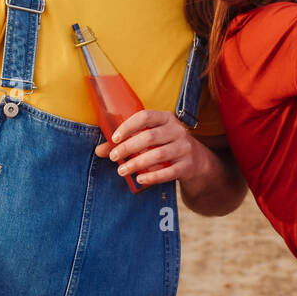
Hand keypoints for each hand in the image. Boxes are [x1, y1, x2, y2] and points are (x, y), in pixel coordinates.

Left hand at [95, 109, 210, 188]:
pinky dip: (153, 176)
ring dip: (137, 163)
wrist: (196, 160)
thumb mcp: (151, 138)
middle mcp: (177, 131)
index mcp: (166, 118)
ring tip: (122, 171)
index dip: (128, 126)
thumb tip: (100, 150)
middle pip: (150, 137)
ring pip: (158, 155)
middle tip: (114, 157)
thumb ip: (126, 141)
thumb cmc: (166, 145)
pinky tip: (140, 179)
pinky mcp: (187, 165)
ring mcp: (184, 148)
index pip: (145, 116)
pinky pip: (169, 172)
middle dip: (128, 147)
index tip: (115, 138)